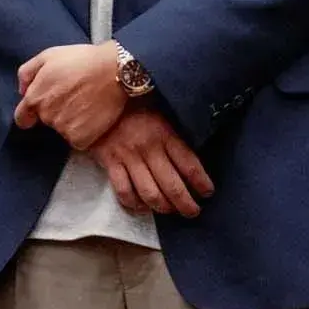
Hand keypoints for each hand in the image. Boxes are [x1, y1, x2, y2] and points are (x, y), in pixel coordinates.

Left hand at [15, 43, 126, 149]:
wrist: (115, 71)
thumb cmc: (83, 60)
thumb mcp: (48, 55)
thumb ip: (27, 73)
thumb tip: (22, 91)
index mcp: (35, 97)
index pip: (22, 118)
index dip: (30, 115)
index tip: (39, 112)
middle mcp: (47, 116)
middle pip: (46, 121)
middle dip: (56, 111)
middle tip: (74, 95)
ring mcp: (64, 129)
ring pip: (63, 130)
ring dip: (71, 121)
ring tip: (86, 103)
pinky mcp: (81, 138)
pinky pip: (78, 140)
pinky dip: (85, 131)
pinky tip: (93, 115)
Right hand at [91, 109, 214, 216]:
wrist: (100, 96)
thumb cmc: (136, 105)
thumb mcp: (162, 114)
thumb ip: (175, 135)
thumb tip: (193, 159)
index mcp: (165, 134)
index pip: (189, 165)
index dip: (201, 183)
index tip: (208, 192)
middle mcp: (148, 148)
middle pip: (172, 186)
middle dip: (186, 204)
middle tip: (193, 212)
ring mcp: (128, 156)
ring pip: (150, 193)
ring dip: (163, 208)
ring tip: (170, 211)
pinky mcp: (109, 162)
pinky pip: (124, 191)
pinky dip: (135, 204)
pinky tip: (143, 206)